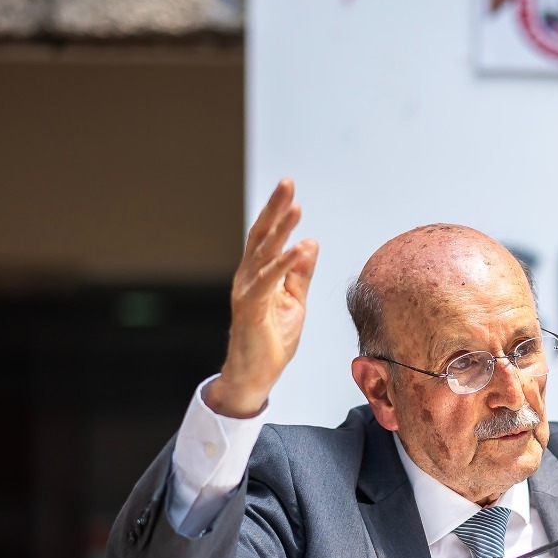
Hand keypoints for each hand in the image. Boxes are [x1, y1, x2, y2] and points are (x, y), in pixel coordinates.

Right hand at [205, 178, 319, 417]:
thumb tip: (310, 243)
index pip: (267, 237)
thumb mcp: (295, 302)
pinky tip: (297, 248)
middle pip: (261, 236)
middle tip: (287, 182)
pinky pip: (268, 282)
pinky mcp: (250, 308)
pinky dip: (283, 264)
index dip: (278, 213)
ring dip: (280, 229)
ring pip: (263, 253)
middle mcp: (248, 277)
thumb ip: (300, 274)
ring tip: (295, 207)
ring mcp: (247, 291)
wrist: (255, 376)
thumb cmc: (271, 340)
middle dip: (275, 208)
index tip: (290, 190)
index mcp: (258, 275)